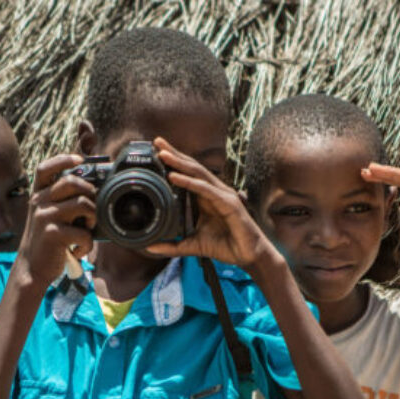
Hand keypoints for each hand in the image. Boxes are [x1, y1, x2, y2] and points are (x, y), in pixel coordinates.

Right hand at [14, 154, 97, 287]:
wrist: (31, 268)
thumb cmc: (47, 240)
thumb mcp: (48, 215)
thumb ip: (62, 201)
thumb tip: (93, 189)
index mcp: (38, 195)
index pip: (45, 168)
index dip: (62, 159)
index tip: (80, 160)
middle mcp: (38, 202)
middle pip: (72, 182)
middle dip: (90, 192)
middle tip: (91, 209)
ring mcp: (44, 217)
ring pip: (82, 204)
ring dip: (93, 217)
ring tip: (87, 229)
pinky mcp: (52, 234)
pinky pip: (83, 232)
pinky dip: (87, 244)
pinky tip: (79, 250)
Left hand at [146, 137, 273, 269]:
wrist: (249, 256)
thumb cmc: (226, 246)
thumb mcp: (193, 245)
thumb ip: (173, 245)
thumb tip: (150, 247)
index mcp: (206, 197)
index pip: (188, 174)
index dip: (173, 162)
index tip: (156, 152)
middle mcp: (214, 191)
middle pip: (192, 167)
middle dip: (174, 154)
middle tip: (156, 142)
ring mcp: (222, 195)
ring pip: (198, 173)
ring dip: (179, 163)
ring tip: (162, 154)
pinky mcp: (229, 203)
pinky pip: (205, 189)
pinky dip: (189, 182)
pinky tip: (174, 177)